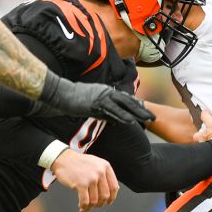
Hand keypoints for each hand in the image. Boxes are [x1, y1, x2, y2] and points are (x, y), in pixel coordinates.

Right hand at [33, 73, 155, 124]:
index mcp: (105, 91)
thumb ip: (102, 109)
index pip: (124, 98)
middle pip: (128, 101)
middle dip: (141, 110)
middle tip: (153, 117)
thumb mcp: (90, 103)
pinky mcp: (95, 104)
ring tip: (147, 120)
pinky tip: (130, 120)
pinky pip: (111, 110)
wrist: (59, 93)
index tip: (146, 112)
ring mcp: (101, 97)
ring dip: (136, 113)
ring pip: (123, 105)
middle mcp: (106, 92)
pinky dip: (122, 115)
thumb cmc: (72, 98)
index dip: (137, 106)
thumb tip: (112, 117)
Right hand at [51, 149, 118, 211]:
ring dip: (90, 207)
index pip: (114, 187)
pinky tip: (81, 207)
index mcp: (105, 166)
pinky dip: (84, 207)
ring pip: (95, 200)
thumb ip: (105, 175)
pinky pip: (85, 202)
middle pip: (105, 195)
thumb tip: (117, 189)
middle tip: (95, 205)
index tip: (108, 202)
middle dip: (100, 204)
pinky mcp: (81, 184)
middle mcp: (100, 172)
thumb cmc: (78, 162)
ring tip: (85, 207)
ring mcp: (91, 178)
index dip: (112, 197)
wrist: (63, 158)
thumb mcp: (96, 163)